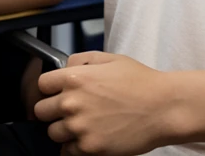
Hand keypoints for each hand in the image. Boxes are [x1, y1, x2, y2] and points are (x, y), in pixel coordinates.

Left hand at [34, 51, 170, 155]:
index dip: (49, 88)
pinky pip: (67, 152)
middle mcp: (72, 103)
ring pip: (52, 133)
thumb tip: (65, 66)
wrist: (163, 107)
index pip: (41, 85)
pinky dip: (74, 148)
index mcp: (74, 78)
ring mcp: (80, 128)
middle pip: (41, 111)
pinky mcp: (91, 148)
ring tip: (80, 125)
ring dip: (62, 130)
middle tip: (68, 111)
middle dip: (52, 110)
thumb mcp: (109, 58)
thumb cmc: (140, 81)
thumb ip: (81, 60)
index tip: (56, 92)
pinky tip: (87, 138)